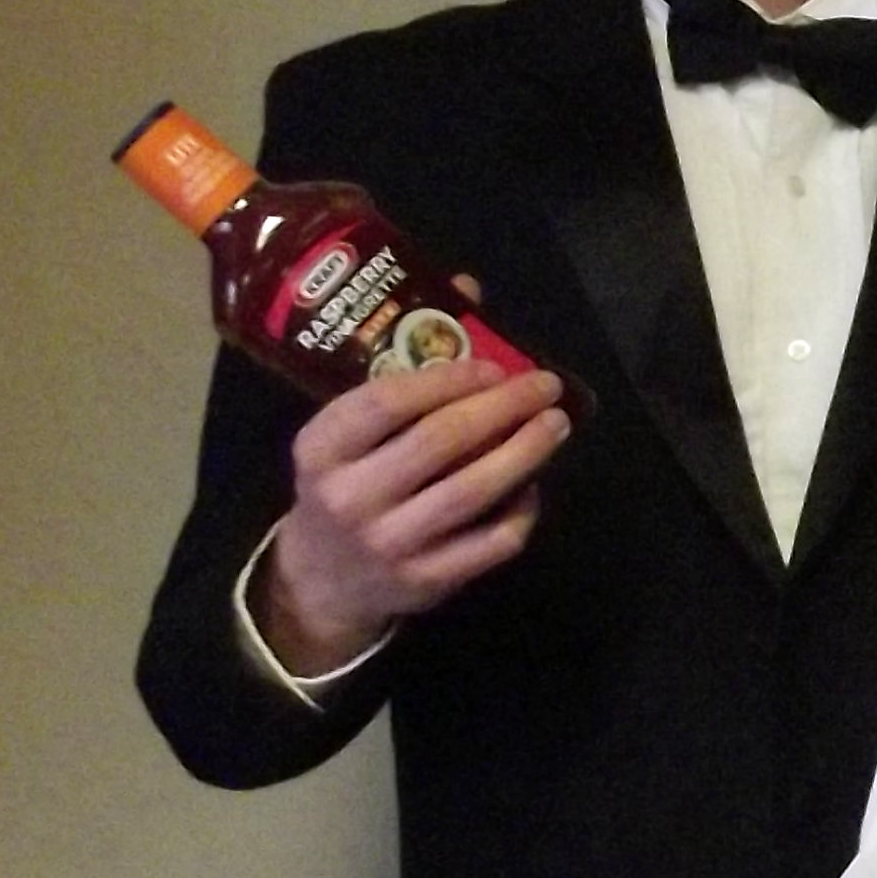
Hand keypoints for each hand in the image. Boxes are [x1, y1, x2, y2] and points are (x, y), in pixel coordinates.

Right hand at [258, 356, 569, 673]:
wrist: (322, 579)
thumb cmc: (345, 484)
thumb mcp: (343, 436)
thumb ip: (399, 375)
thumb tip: (472, 295)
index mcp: (320, 450)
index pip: (386, 403)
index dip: (448, 379)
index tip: (494, 367)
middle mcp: (349, 498)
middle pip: (439, 442)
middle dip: (502, 407)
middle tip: (545, 386)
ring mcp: (388, 544)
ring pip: (472, 491)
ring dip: (525, 452)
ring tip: (556, 423)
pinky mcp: (425, 581)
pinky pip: (492, 541)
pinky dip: (522, 509)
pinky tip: (532, 484)